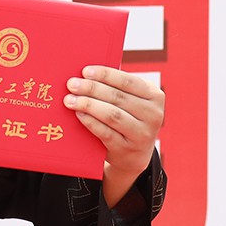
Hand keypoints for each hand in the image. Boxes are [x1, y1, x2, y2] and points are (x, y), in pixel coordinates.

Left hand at [63, 66, 163, 206]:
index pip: (128, 81)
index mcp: (155, 96)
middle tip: (71, 84)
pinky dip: (90, 121)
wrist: (134, 154)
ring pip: (112, 115)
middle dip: (91, 88)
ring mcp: (142, 134)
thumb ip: (118, 87)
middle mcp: (153, 115)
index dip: (105, 75)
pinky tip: (79, 113)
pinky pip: (105, 132)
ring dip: (88, 104)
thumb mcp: (132, 101)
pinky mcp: (127, 149)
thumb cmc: (128, 117)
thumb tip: (86, 73)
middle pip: (118, 97)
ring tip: (70, 99)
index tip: (85, 71)